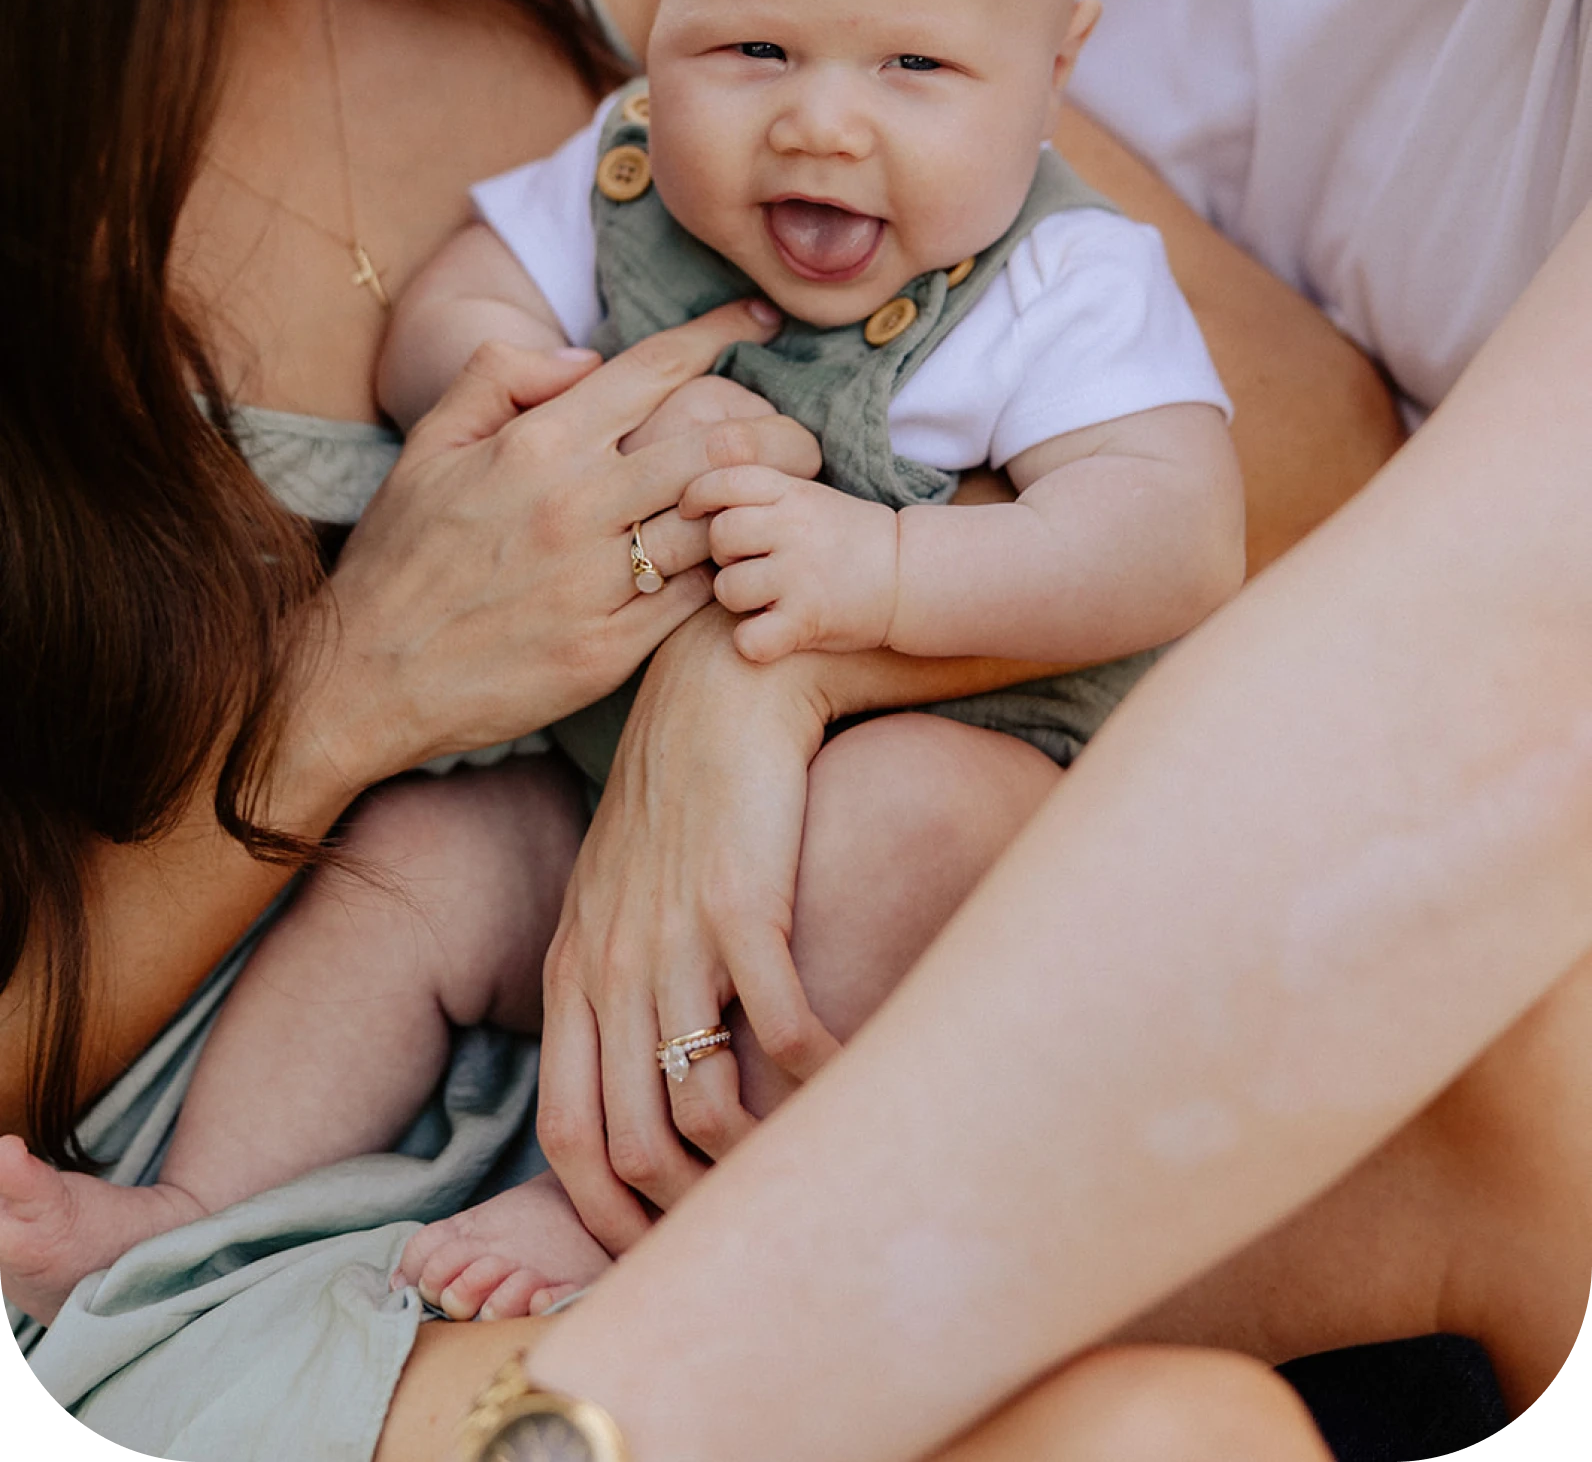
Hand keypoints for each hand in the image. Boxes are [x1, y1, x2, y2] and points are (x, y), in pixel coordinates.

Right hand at [296, 303, 820, 785]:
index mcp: (536, 443)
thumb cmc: (399, 559)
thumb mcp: (429, 446)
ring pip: (714, 523)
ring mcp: (594, 582)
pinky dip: (725, 576)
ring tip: (787, 501)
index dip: (721, 330)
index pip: (654, 368)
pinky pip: (693, 600)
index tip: (763, 316)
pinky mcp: (607, 651)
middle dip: (778, 430)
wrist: (361, 678)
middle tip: (805, 435)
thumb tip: (584, 355)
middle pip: (715, 443)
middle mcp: (574, 505)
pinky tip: (742, 567)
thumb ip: (499, 375)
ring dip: (761, 507)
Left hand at [537, 607, 841, 1253]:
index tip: (651, 1246)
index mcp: (573, 968)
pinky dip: (813, 1074)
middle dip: (681, 1209)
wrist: (716, 689)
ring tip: (799, 1160)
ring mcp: (671, 939)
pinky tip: (843, 1072)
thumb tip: (643, 1070)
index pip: (567, 1131)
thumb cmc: (677, 793)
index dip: (604, 1210)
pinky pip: (776, 1030)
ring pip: (698, 1105)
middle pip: (629, 1140)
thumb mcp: (616, 890)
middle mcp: (610, 965)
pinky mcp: (741, 905)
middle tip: (739, 1227)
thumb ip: (614, 975)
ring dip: (752, 1156)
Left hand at [683, 467, 899, 660]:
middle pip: (718, 536)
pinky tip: (772, 635)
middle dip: (723, 555)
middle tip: (748, 565)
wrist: (912, 576)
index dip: (696, 496)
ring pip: (728, 588)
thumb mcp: (810, 498)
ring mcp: (800, 574)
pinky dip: (753, 643)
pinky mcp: (808, 620)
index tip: (691, 513)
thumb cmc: (851, 539)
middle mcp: (794, 528)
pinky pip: (749, 638)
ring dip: (738, 600)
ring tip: (766, 600)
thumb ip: (761, 494)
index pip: (722, 480)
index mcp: (793, 493)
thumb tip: (694, 495)